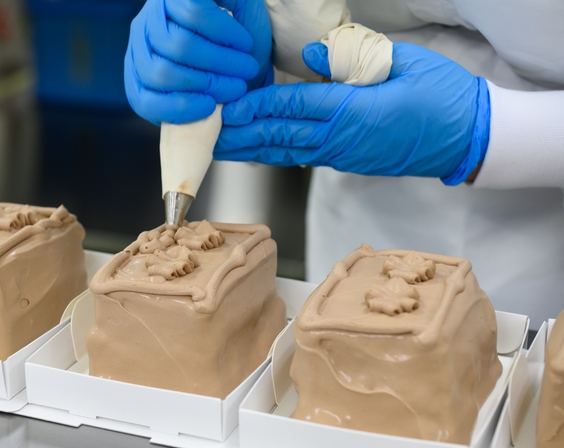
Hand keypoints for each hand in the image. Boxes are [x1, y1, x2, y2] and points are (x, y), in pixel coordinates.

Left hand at [125, 0, 271, 124]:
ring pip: (180, 47)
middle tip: (238, 88)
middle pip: (161, 74)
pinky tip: (241, 40)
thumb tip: (209, 140)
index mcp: (143, 69)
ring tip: (246, 66)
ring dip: (220, 62)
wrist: (236, 4)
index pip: (142, 98)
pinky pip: (196, 17)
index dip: (173, 109)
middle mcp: (142, 39)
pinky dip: (224, 33)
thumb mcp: (213, 82)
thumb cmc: (227, 48)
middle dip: (206, 85)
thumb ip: (206, 106)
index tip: (208, 109)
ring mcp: (155, 12)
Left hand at [215, 43, 489, 184]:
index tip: (227, 104)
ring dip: (251, 149)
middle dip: (241, 133)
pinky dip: (275, 154)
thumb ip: (350, 58)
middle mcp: (340, 139)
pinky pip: (302, 157)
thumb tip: (307, 54)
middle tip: (208, 132)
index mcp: (350, 111)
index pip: (290, 105)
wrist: (470, 139)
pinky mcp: (349, 162)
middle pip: (278, 135)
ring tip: (222, 147)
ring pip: (286, 151)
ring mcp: (343, 155)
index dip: (255, 105)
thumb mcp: (401, 62)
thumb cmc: (443, 95)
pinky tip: (258, 151)